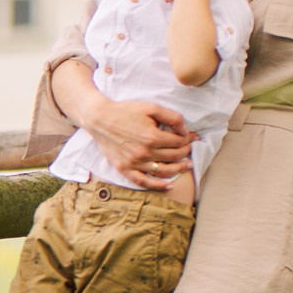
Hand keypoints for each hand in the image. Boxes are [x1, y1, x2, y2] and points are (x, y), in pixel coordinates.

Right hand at [75, 94, 194, 189]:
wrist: (100, 119)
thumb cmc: (125, 111)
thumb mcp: (151, 107)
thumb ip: (172, 117)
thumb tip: (185, 130)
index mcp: (152, 136)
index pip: (178, 142)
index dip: (188, 139)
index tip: (192, 137)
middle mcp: (144, 152)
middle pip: (173, 156)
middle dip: (185, 151)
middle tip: (190, 147)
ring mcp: (134, 163)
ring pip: (163, 170)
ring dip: (179, 168)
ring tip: (188, 165)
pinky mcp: (125, 169)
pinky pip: (143, 181)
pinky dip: (158, 185)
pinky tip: (169, 185)